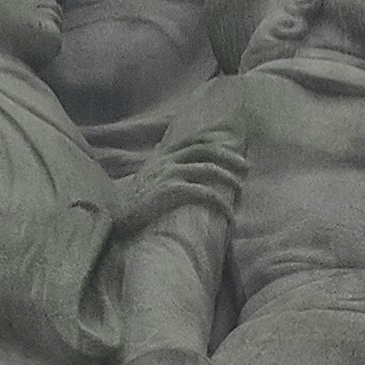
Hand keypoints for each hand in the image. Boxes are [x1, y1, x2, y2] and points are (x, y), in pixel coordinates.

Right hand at [114, 130, 248, 239]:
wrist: (118, 221)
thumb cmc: (135, 206)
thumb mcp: (148, 180)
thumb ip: (163, 169)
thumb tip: (177, 161)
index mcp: (162, 156)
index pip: (195, 142)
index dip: (218, 145)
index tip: (236, 153)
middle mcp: (166, 160)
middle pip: (205, 150)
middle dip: (229, 157)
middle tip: (247, 169)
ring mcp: (167, 174)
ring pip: (207, 169)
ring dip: (229, 179)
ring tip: (241, 192)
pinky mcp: (169, 191)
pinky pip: (202, 192)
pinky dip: (220, 202)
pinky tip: (229, 214)